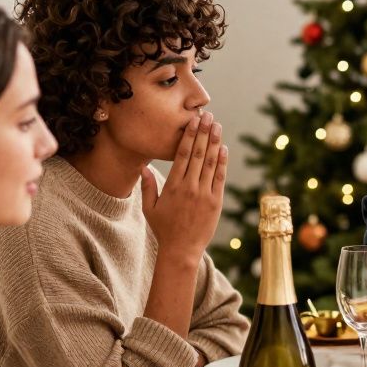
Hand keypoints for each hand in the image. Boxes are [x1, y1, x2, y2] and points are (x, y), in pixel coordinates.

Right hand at [141, 112, 226, 262]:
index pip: (181, 154)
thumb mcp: (149, 208)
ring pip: (210, 163)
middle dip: (203, 133)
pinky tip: (223, 149)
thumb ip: (147, 187)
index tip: (193, 121)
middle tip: (208, 116)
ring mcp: (204, 194)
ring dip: (214, 142)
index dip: (188, 136)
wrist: (181, 250)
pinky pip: (220, 178)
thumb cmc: (164, 229)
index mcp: (172, 186)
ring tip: (217, 126)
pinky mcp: (216, 202)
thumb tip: (143, 168)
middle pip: (197, 154)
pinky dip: (222, 162)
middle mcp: (189, 187)